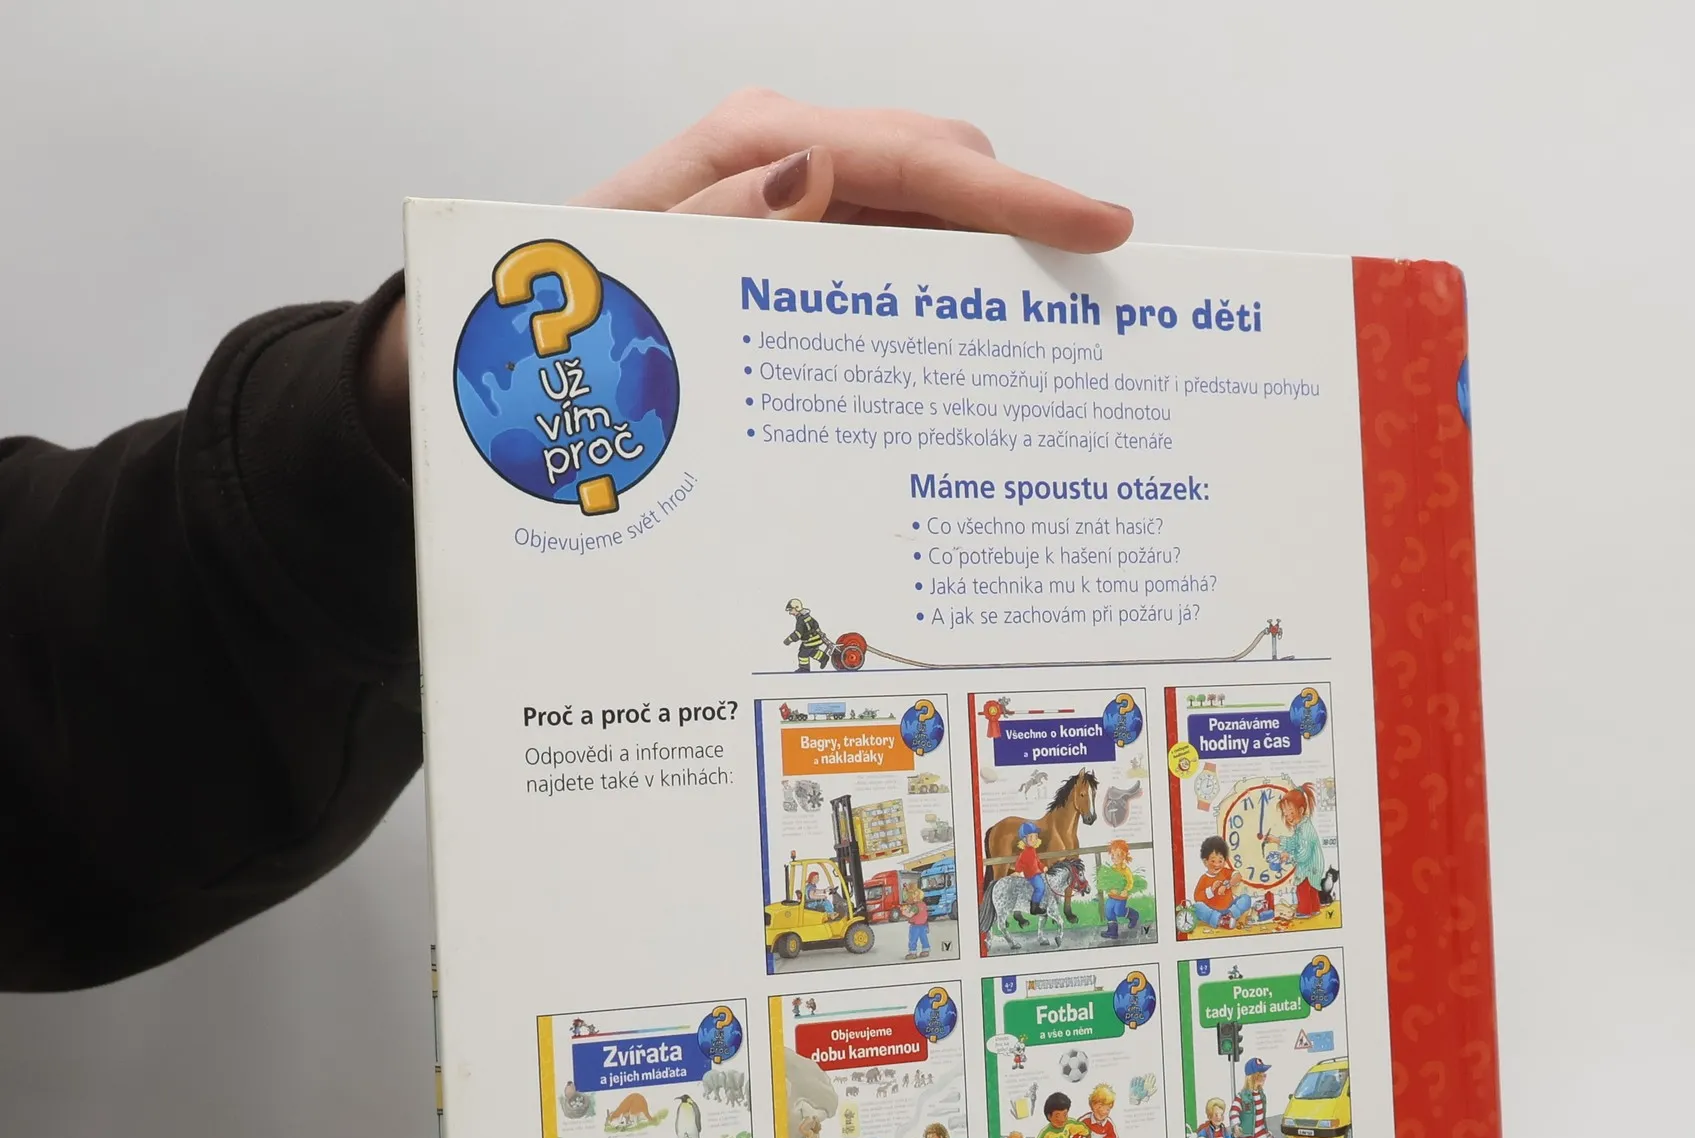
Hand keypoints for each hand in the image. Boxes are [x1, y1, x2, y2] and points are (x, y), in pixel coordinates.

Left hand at [360, 89, 1131, 465]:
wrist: (517, 351)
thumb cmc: (566, 317)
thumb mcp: (630, 284)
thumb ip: (716, 230)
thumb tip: (813, 177)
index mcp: (752, 150)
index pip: (915, 157)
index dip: (1016, 193)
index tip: (1098, 226)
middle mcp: (787, 163)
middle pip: (944, 172)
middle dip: (1021, 229)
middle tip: (1083, 312)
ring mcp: (799, 204)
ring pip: (932, 219)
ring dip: (990, 270)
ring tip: (1048, 341)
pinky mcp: (803, 250)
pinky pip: (896, 261)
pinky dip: (943, 297)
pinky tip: (971, 348)